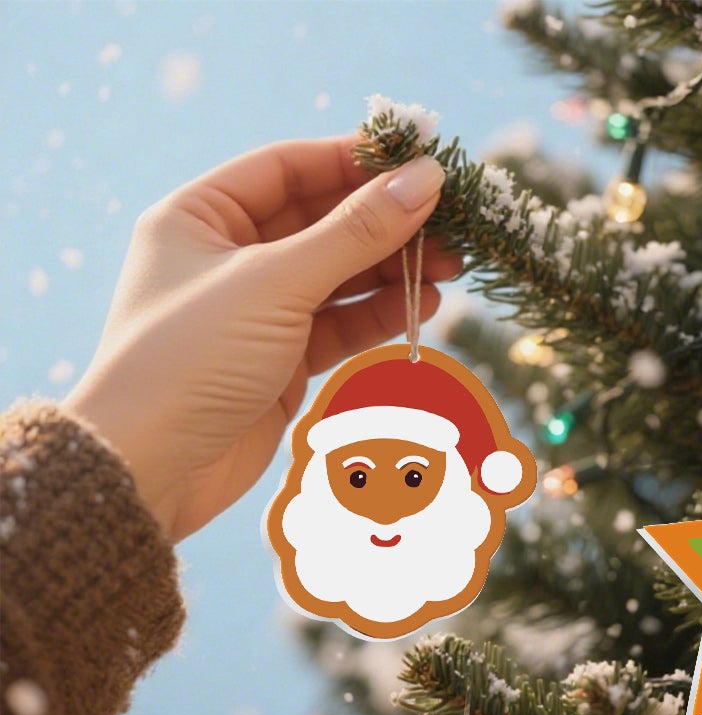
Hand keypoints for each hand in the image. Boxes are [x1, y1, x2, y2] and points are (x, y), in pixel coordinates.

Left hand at [65, 136, 459, 541]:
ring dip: (392, 271)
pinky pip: (338, 326)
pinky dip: (379, 316)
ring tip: (451, 268)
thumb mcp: (276, 283)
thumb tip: (424, 179)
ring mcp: (255, 314)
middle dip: (385, 224)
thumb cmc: (193, 358)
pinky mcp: (280, 364)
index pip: (288, 169)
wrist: (153, 468)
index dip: (354, 163)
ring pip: (336, 278)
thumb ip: (355, 233)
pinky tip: (421, 306)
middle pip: (320, 223)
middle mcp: (225, 258)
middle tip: (451, 225)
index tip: (419, 163)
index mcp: (199, 216)